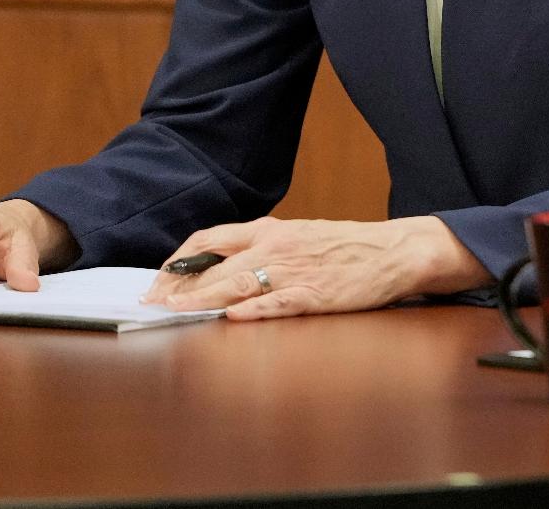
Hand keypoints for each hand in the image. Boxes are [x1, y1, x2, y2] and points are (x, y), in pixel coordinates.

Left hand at [140, 216, 487, 320]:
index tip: (156, 280)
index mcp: (271, 229)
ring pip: (239, 284)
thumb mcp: (299, 237)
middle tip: (151, 305)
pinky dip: (253, 310)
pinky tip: (232, 318)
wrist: (397, 249)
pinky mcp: (317, 294)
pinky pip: (279, 302)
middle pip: (216, 266)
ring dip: (203, 300)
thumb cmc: (347, 247)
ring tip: (175, 312)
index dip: (177, 261)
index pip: (210, 240)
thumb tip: (215, 272)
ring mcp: (297, 270)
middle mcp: (277, 246)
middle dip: (178, 287)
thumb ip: (260, 251)